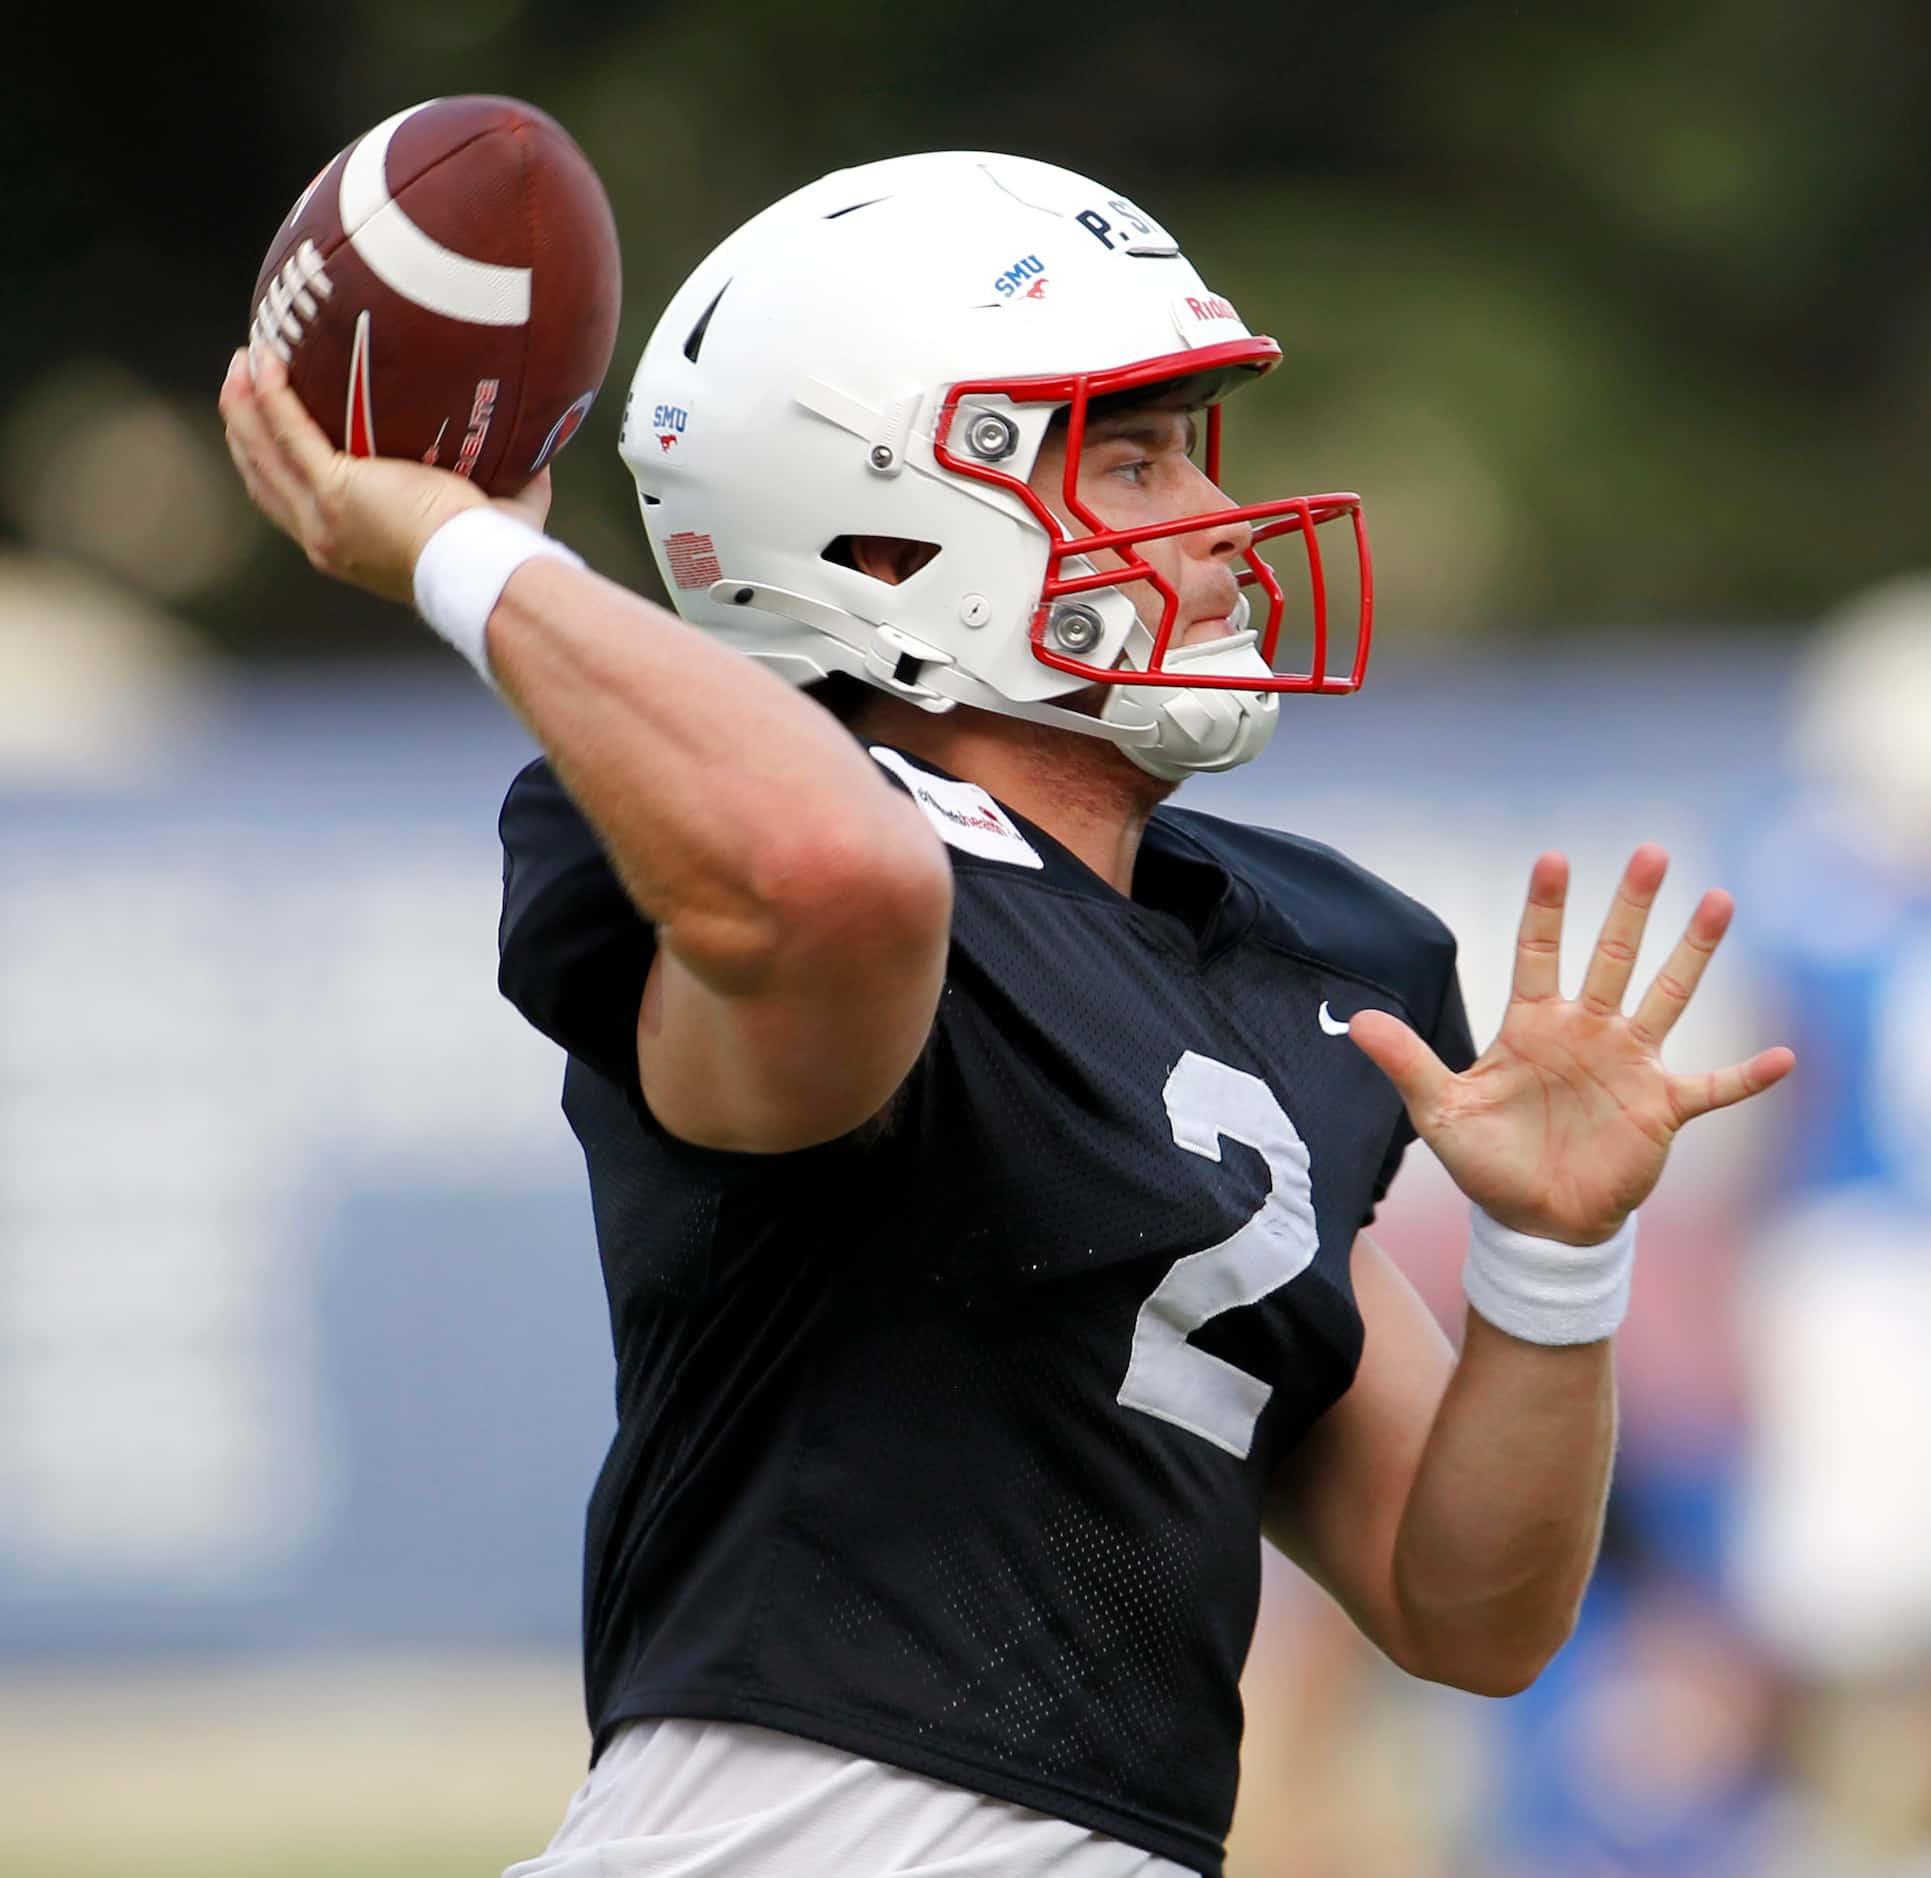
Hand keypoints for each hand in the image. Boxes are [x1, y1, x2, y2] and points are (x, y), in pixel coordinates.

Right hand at [217, 346, 552, 605]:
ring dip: (245, 403)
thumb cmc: (494, 557)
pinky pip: (288, 430)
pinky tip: (264, 360)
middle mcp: (324, 538)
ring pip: (262, 452)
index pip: (295, 506)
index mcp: (349, 548)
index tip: (272, 428)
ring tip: (245, 359)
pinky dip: (270, 394)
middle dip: (247, 427)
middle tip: (244, 382)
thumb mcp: (493, 519)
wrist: (483, 571)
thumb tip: (541, 459)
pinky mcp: (334, 489)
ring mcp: (323, 515)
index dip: (276, 465)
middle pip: (263, 476)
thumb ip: (509, 489)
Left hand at [1349, 847, 1795, 1244]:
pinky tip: (1784, 1057)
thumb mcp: (1440, 1112)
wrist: (1533, 1222)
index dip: (1546, 906)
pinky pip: (1713, 1087)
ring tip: (1719, 901)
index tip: (1554, 858)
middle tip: (1652, 852)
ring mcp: (1628, 1065)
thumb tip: (1354, 1023)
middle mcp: (1586, 1031)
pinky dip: (1746, 1076)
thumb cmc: (1487, 1162)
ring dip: (1693, 953)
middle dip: (1631, 907)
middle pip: (1613, 956)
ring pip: (1667, 995)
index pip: (1538, 951)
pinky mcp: (1660, 1108)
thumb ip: (1406, 1062)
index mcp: (1533, 1025)